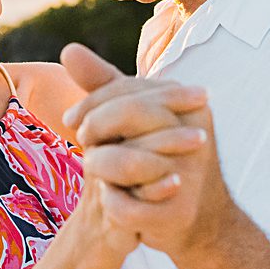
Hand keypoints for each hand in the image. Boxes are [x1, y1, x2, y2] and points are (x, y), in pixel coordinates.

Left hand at [60, 43, 228, 256]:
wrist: (200, 219)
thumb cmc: (160, 157)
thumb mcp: (137, 117)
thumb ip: (104, 83)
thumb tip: (69, 49)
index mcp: (189, 104)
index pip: (129, 90)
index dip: (92, 103)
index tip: (70, 119)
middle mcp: (196, 134)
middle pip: (131, 115)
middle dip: (96, 127)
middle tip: (81, 140)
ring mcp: (191, 174)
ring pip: (129, 161)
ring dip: (100, 166)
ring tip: (93, 170)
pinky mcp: (179, 213)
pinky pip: (129, 206)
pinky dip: (112, 204)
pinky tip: (108, 198)